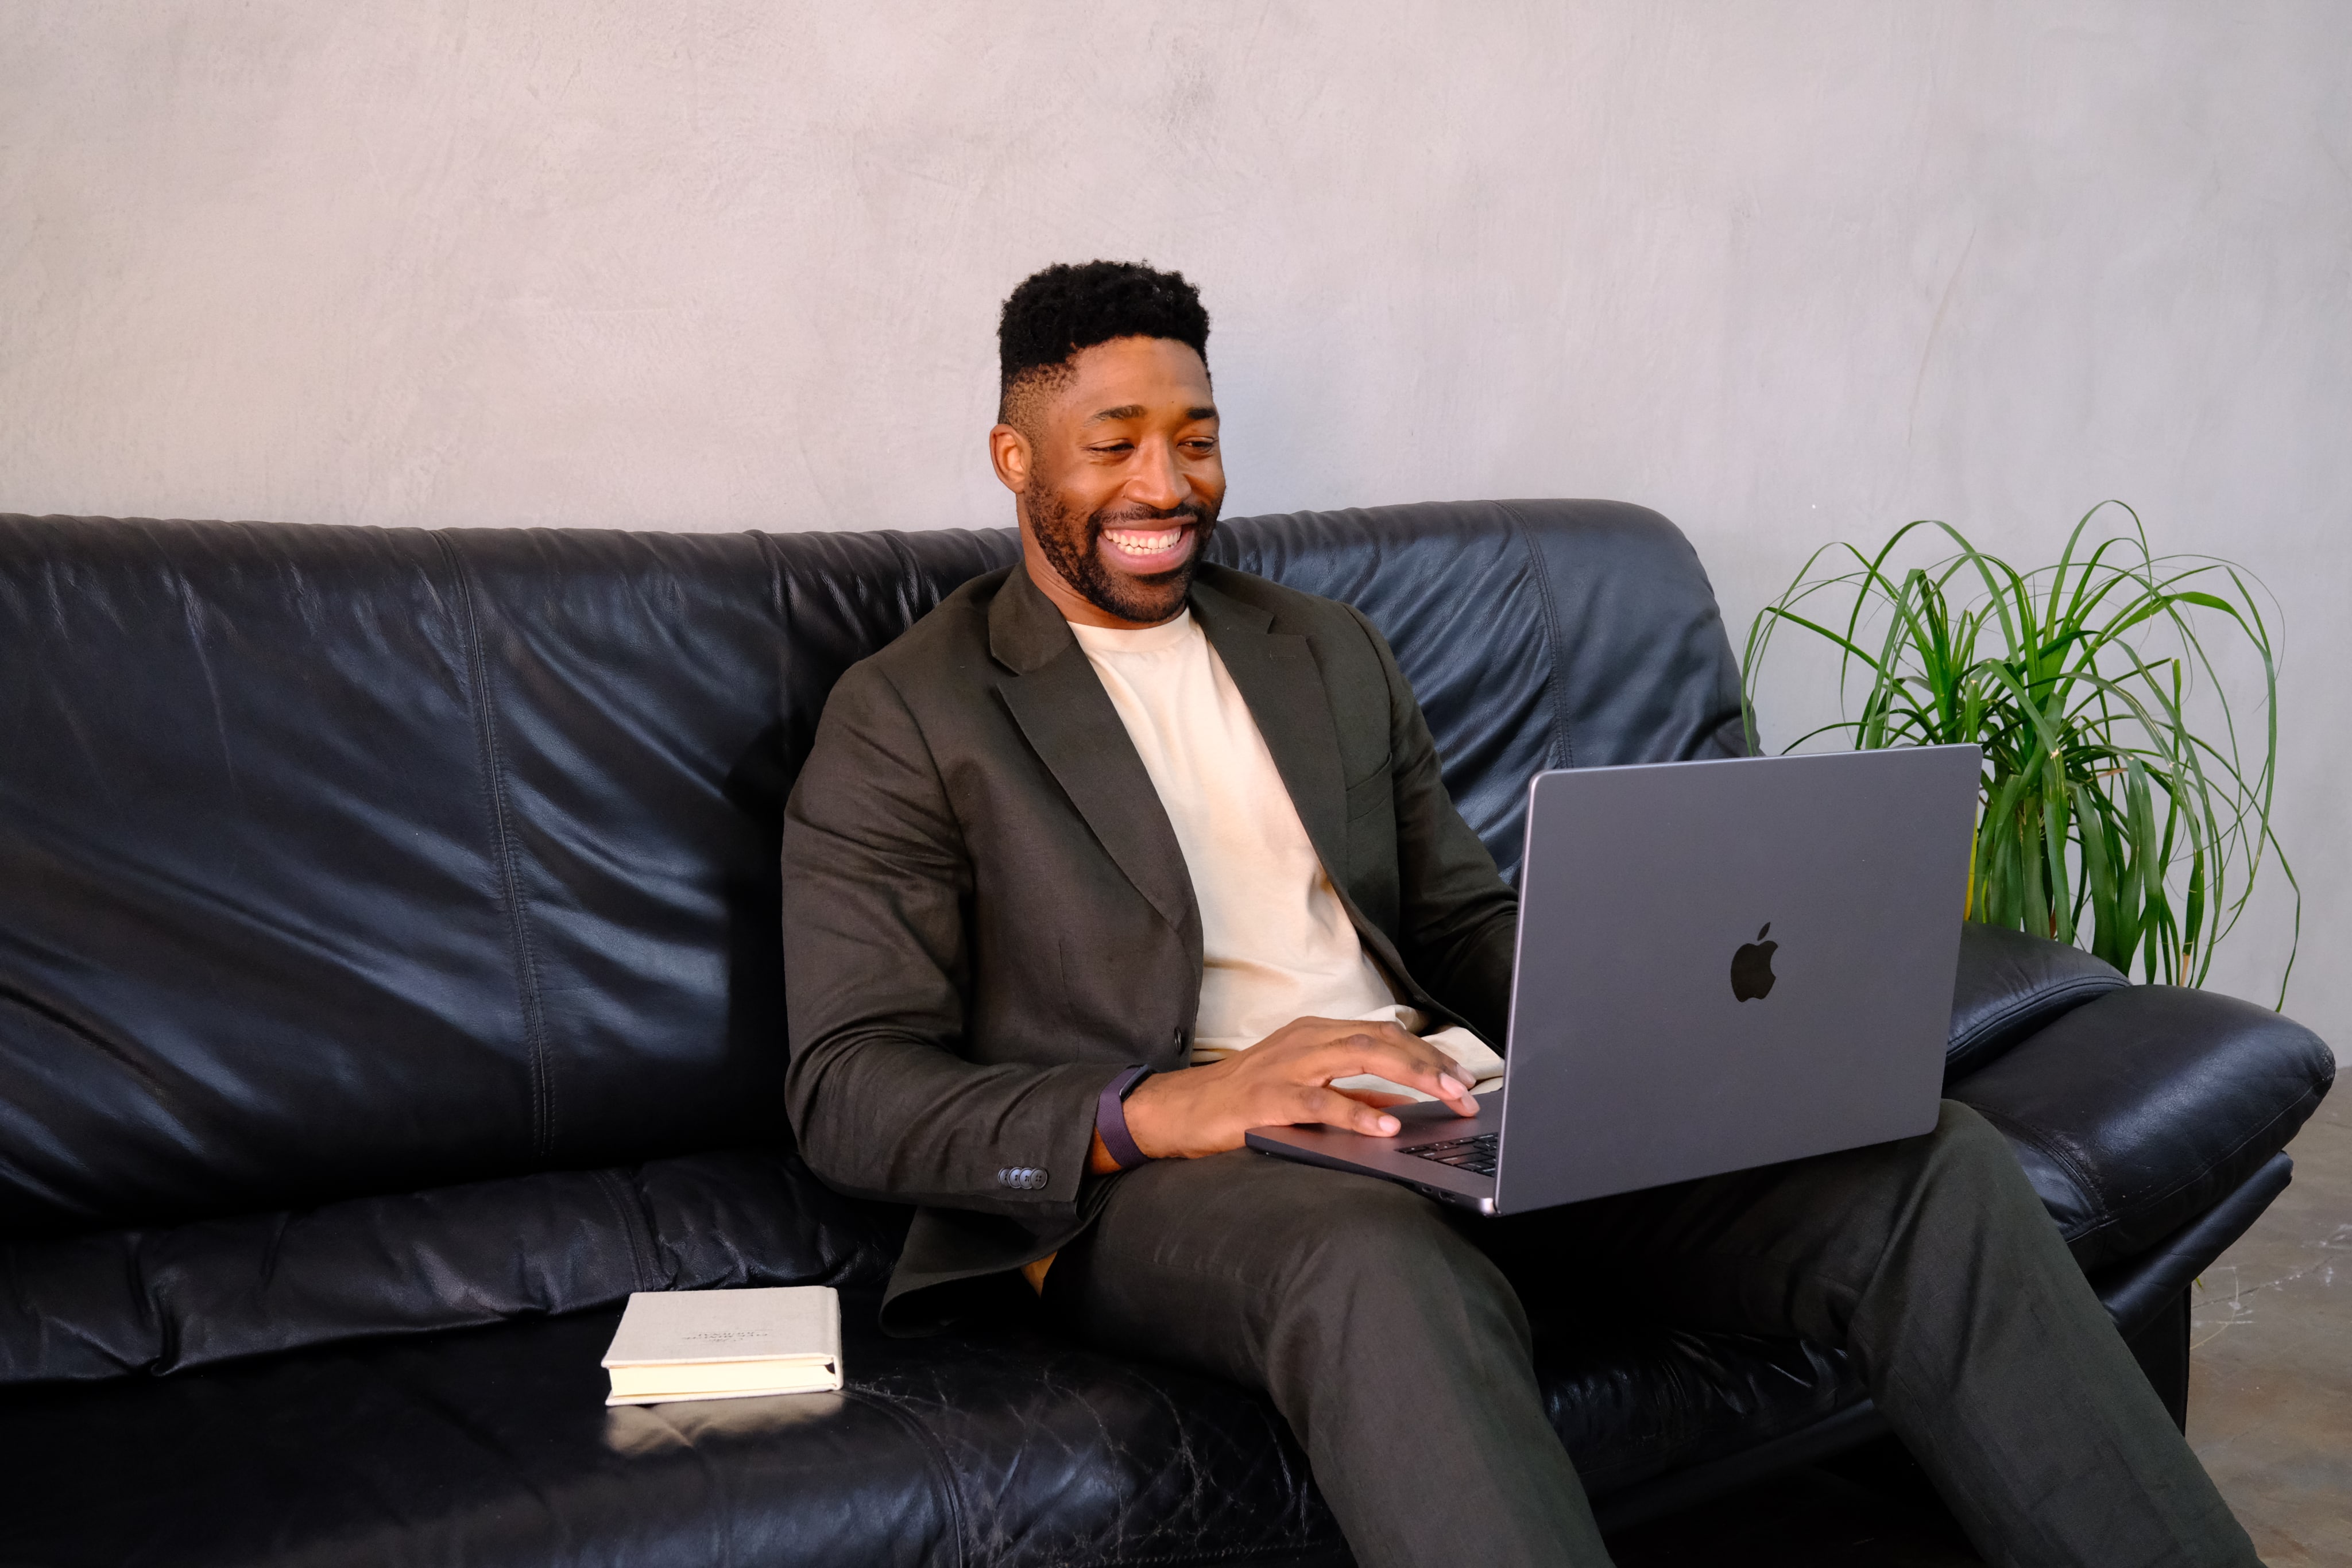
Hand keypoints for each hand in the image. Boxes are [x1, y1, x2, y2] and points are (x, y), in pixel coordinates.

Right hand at [1115, 1017, 1479, 1162]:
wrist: (1178, 1110)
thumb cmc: (1242, 1102)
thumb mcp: (1305, 1090)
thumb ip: (1352, 1095)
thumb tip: (1401, 1105)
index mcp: (1317, 1033)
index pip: (1387, 1034)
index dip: (1429, 1054)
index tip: (1463, 1079)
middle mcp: (1307, 1039)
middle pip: (1383, 1040)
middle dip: (1432, 1065)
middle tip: (1468, 1093)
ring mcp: (1288, 1065)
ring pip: (1361, 1057)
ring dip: (1411, 1077)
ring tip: (1446, 1098)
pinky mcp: (1269, 1097)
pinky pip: (1321, 1101)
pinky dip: (1357, 1113)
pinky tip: (1385, 1126)